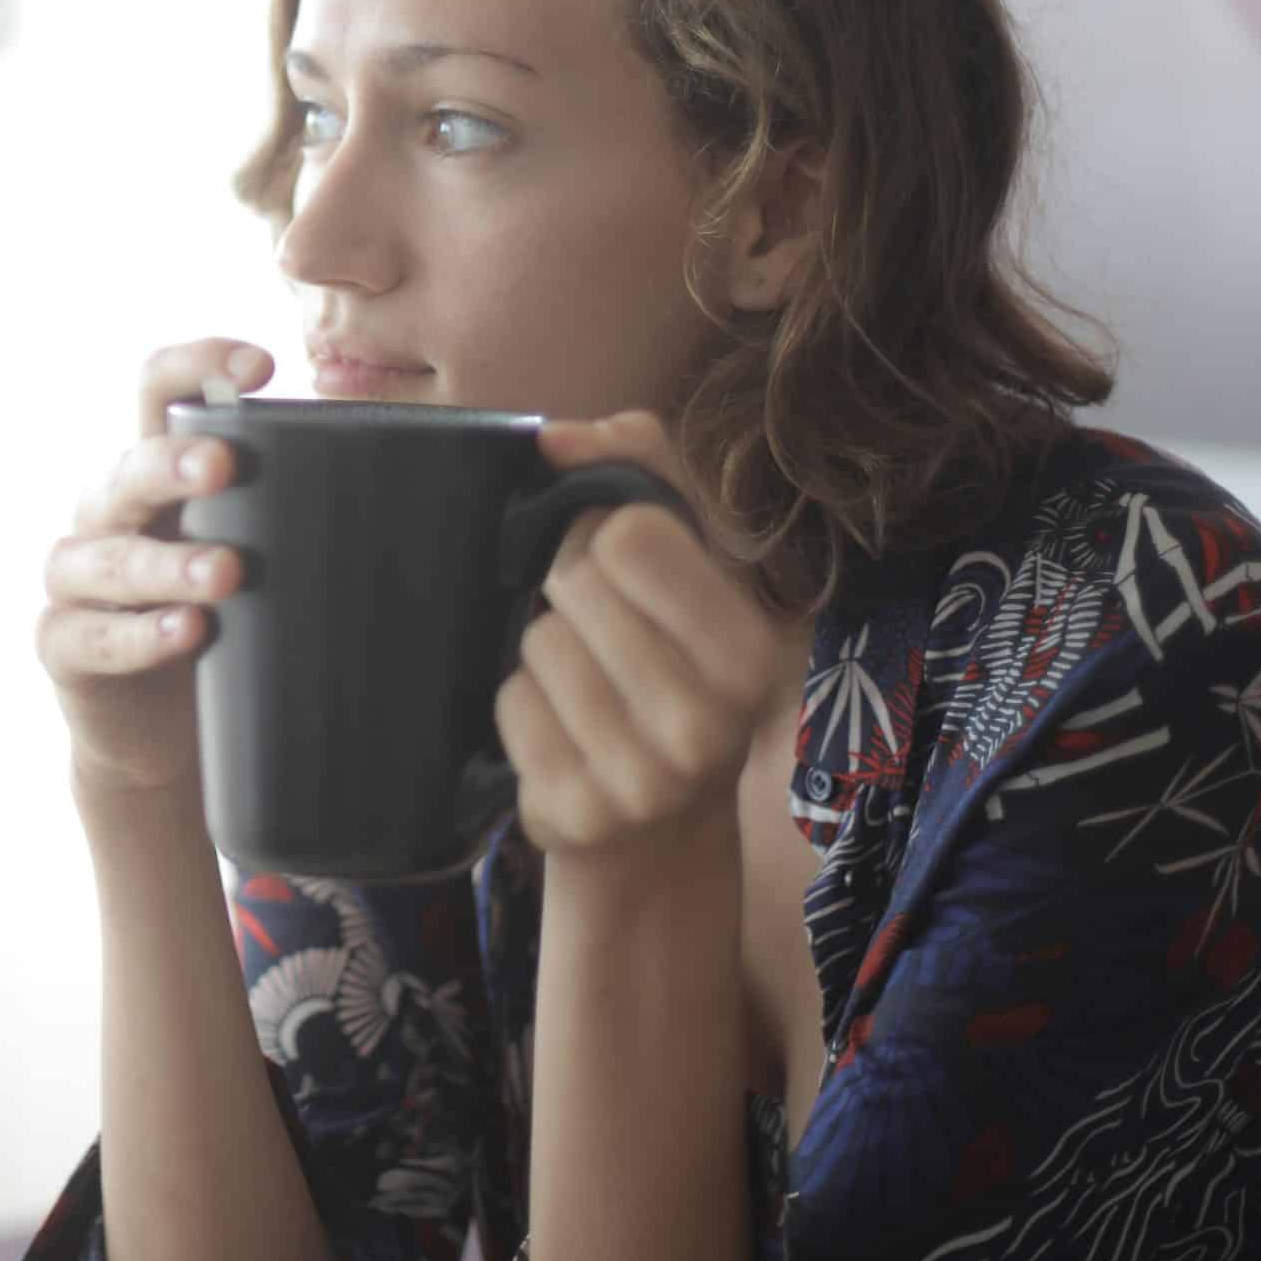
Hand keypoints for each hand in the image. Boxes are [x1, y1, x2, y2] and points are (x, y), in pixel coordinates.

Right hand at [36, 338, 272, 797]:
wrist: (161, 739)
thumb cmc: (227, 626)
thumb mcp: (263, 557)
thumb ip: (308, 513)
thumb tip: (442, 484)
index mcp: (158, 474)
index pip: (159, 392)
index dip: (196, 364)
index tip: (259, 364)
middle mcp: (109, 514)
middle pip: (128, 469)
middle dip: (173, 463)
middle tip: (224, 465)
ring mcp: (77, 581)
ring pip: (107, 557)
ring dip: (168, 563)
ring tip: (227, 574)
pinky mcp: (64, 647)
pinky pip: (90, 636)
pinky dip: (139, 636)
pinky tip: (187, 633)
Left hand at [493, 412, 785, 859]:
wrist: (661, 823)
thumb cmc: (670, 655)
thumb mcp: (688, 556)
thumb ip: (638, 465)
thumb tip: (554, 437)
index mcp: (751, 654)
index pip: (630, 533)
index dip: (607, 535)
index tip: (622, 569)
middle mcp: (707, 727)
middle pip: (575, 584)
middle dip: (573, 594)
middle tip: (602, 634)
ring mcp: (643, 782)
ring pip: (536, 645)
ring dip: (545, 653)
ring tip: (585, 685)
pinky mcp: (576, 815)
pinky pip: (509, 705)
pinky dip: (521, 706)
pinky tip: (562, 730)